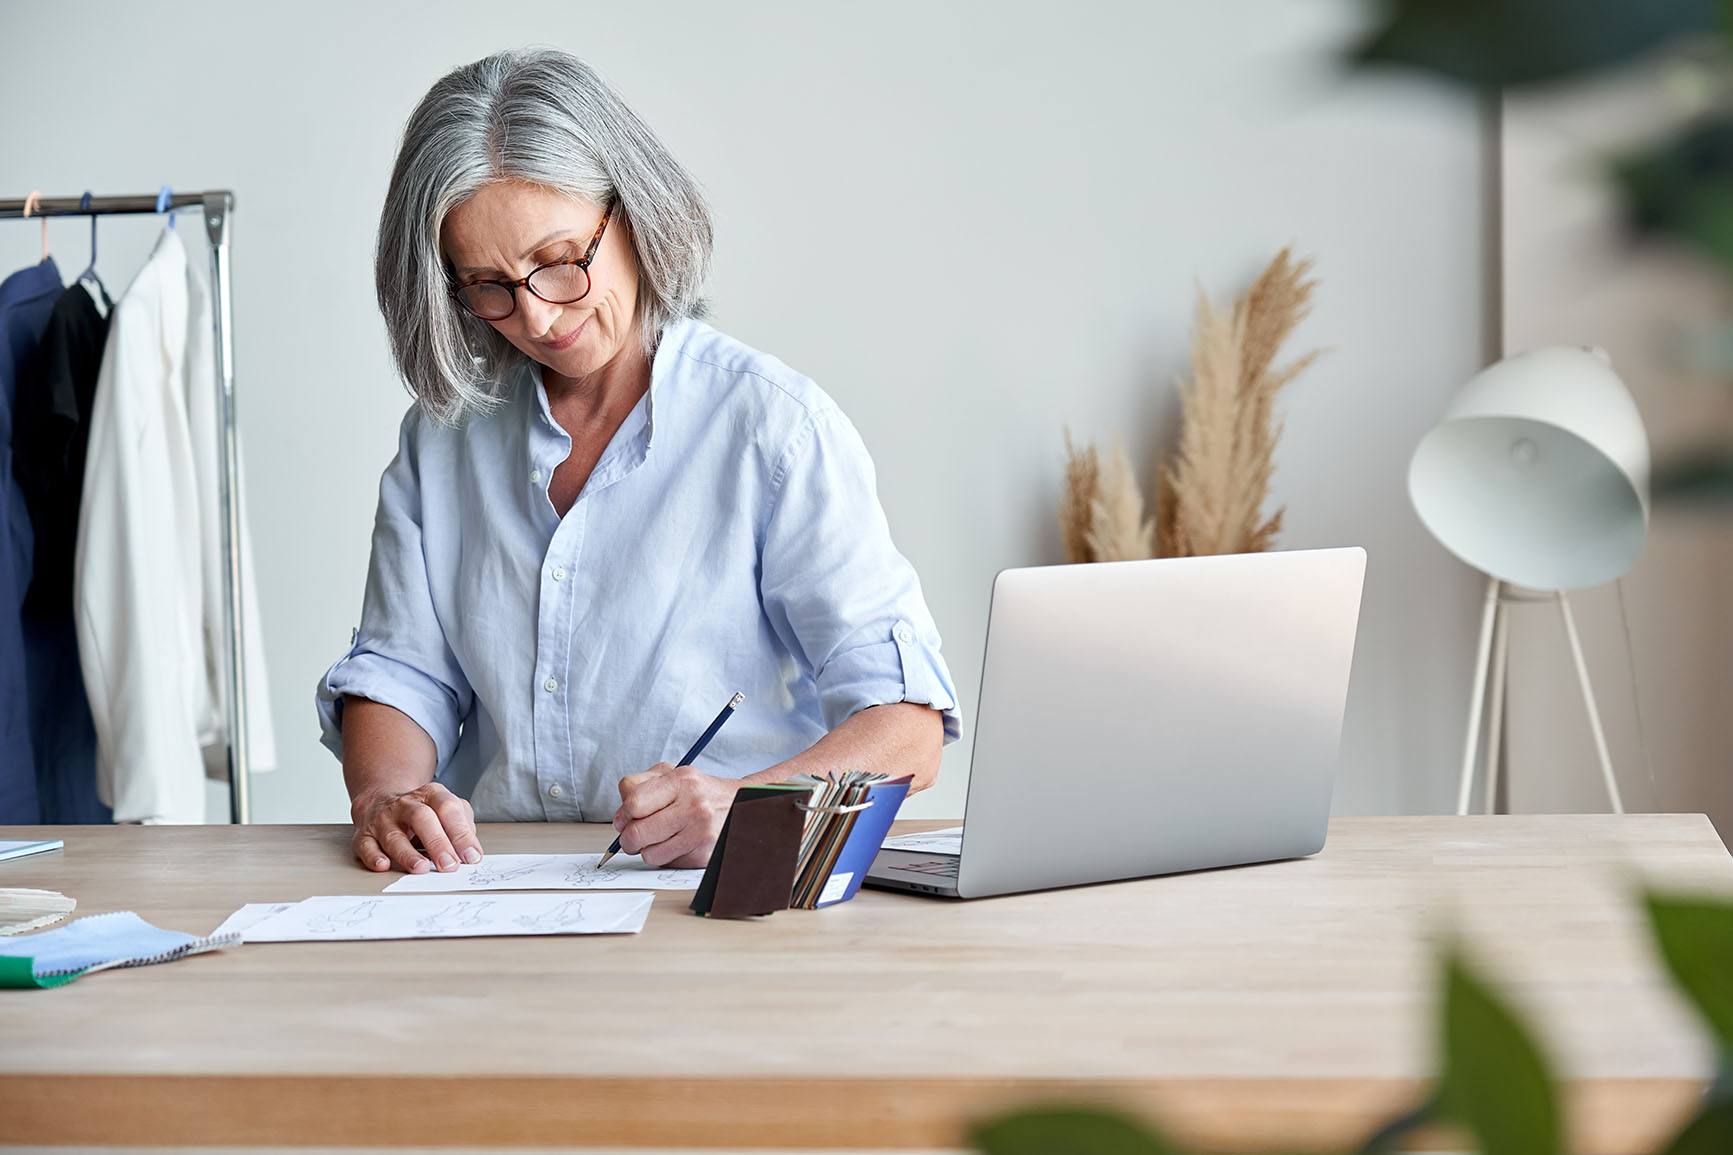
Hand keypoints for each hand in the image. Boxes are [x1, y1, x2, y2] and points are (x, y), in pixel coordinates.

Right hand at [350, 783, 483, 873]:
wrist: (381, 800)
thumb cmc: (423, 811)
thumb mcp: (447, 809)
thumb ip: (462, 827)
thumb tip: (471, 853)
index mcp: (431, 795)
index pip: (448, 809)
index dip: (461, 833)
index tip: (471, 856)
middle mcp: (405, 805)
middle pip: (422, 819)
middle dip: (437, 843)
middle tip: (450, 865)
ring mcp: (383, 820)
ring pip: (393, 836)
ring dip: (408, 854)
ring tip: (421, 868)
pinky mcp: (364, 836)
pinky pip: (366, 846)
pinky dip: (373, 857)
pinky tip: (383, 865)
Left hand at [612, 763, 743, 867]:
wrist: (738, 805)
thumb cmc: (699, 791)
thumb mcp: (672, 774)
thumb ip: (639, 786)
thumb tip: (620, 818)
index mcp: (682, 781)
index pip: (633, 802)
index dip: (622, 814)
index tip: (625, 818)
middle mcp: (694, 807)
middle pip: (636, 833)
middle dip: (628, 838)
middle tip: (633, 835)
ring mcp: (701, 833)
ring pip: (648, 854)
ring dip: (647, 849)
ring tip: (658, 837)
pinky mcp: (703, 855)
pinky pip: (666, 864)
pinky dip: (665, 857)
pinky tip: (675, 844)